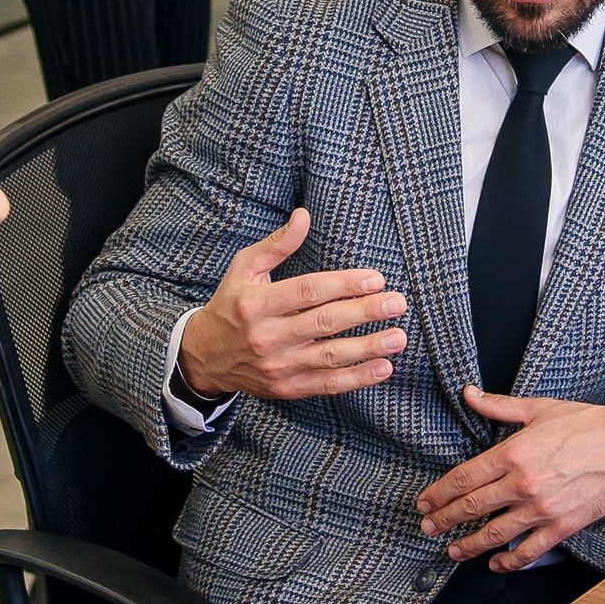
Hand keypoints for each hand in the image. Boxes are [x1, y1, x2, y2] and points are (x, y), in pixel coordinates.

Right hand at [178, 205, 407, 400]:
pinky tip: (383, 368)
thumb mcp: (244, 268)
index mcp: (256, 303)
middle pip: (324, 323)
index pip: (308, 291)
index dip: (344, 284)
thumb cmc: (232, 304)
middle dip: (365, 313)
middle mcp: (267, 336)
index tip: (376, 279)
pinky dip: (358, 379)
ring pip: (331, 357)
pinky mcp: (287, 388)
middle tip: (397, 302)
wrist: (205, 357)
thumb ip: (277, 244)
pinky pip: (327, 385)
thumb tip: (304, 215)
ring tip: (399, 337)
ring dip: (369, 348)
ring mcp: (278, 366)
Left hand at [415, 387, 604, 568]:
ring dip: (469, 545)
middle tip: (428, 526)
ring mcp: (542, 509)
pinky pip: (529, 551)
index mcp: (514, 453)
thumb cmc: (587, 424)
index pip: (464, 478)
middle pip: (471, 508)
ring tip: (453, 549)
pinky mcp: (562, 526)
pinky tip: (496, 563)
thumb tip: (469, 394)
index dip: (439, 493)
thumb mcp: (538, 408)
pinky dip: (509, 562)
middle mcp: (524, 484)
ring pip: (495, 534)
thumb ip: (499, 406)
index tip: (426, 501)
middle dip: (444, 520)